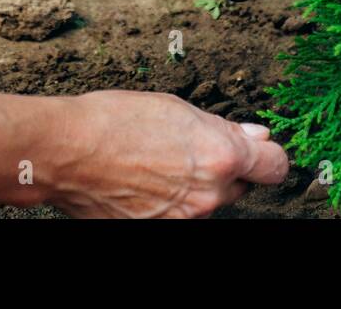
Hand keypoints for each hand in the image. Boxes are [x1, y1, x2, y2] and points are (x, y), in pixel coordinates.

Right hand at [45, 90, 289, 217]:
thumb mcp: (176, 108)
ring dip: (195, 186)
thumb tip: (254, 136)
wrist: (65, 153)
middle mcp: (210, 194)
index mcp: (221, 156)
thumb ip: (222, 128)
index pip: (275, 167)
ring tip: (157, 162)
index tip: (258, 150)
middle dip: (225, 169)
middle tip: (190, 148)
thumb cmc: (114, 121)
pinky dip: (169, 202)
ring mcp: (185, 219)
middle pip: (239, 186)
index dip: (267, 155)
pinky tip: (143, 181)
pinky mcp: (159, 231)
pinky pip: (179, 215)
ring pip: (207, 202)